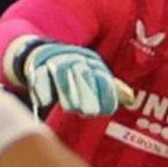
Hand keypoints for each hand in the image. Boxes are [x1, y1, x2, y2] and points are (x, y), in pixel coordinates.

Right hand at [10, 38, 125, 118]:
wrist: (41, 55)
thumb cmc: (73, 72)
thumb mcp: (93, 77)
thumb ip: (110, 89)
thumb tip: (130, 99)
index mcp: (92, 62)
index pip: (102, 77)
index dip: (106, 94)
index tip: (105, 110)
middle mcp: (75, 59)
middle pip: (83, 74)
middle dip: (88, 93)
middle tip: (89, 111)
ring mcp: (55, 62)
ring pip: (62, 75)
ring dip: (68, 92)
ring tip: (71, 108)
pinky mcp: (37, 68)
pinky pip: (40, 78)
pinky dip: (43, 90)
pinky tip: (46, 101)